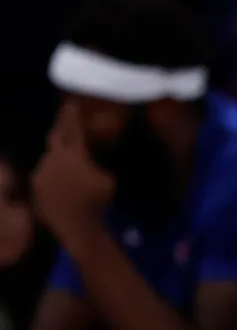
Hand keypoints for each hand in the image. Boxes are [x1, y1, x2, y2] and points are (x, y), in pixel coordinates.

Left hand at [31, 103, 114, 237]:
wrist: (75, 226)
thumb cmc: (97, 200)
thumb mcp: (108, 177)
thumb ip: (94, 163)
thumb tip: (89, 159)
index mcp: (73, 155)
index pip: (72, 129)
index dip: (72, 115)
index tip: (72, 103)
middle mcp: (54, 160)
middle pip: (55, 136)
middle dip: (60, 126)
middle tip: (65, 117)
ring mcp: (41, 174)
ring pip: (49, 156)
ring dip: (58, 152)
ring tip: (66, 152)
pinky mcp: (35, 186)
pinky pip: (44, 172)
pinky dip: (53, 169)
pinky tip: (60, 175)